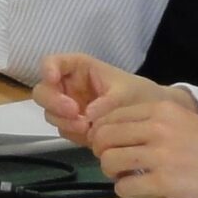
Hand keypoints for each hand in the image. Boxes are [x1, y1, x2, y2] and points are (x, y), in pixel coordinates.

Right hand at [34, 54, 191, 147]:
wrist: (154, 119)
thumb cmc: (141, 96)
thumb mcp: (128, 93)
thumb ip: (108, 102)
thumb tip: (88, 116)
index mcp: (80, 69)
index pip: (54, 62)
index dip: (48, 68)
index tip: (53, 78)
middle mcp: (70, 87)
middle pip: (44, 91)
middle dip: (54, 101)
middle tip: (73, 111)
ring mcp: (69, 108)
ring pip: (51, 113)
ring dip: (63, 120)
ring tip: (86, 127)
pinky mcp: (74, 126)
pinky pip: (63, 129)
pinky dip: (71, 132)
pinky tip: (88, 135)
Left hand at [86, 100, 197, 197]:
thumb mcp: (182, 121)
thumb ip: (151, 122)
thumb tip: (113, 132)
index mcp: (162, 110)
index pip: (112, 116)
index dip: (101, 131)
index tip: (106, 143)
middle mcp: (158, 128)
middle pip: (105, 137)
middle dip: (101, 151)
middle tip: (111, 161)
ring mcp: (160, 156)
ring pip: (110, 160)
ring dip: (110, 171)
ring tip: (122, 175)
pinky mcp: (163, 182)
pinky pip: (124, 185)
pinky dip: (123, 189)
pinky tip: (133, 189)